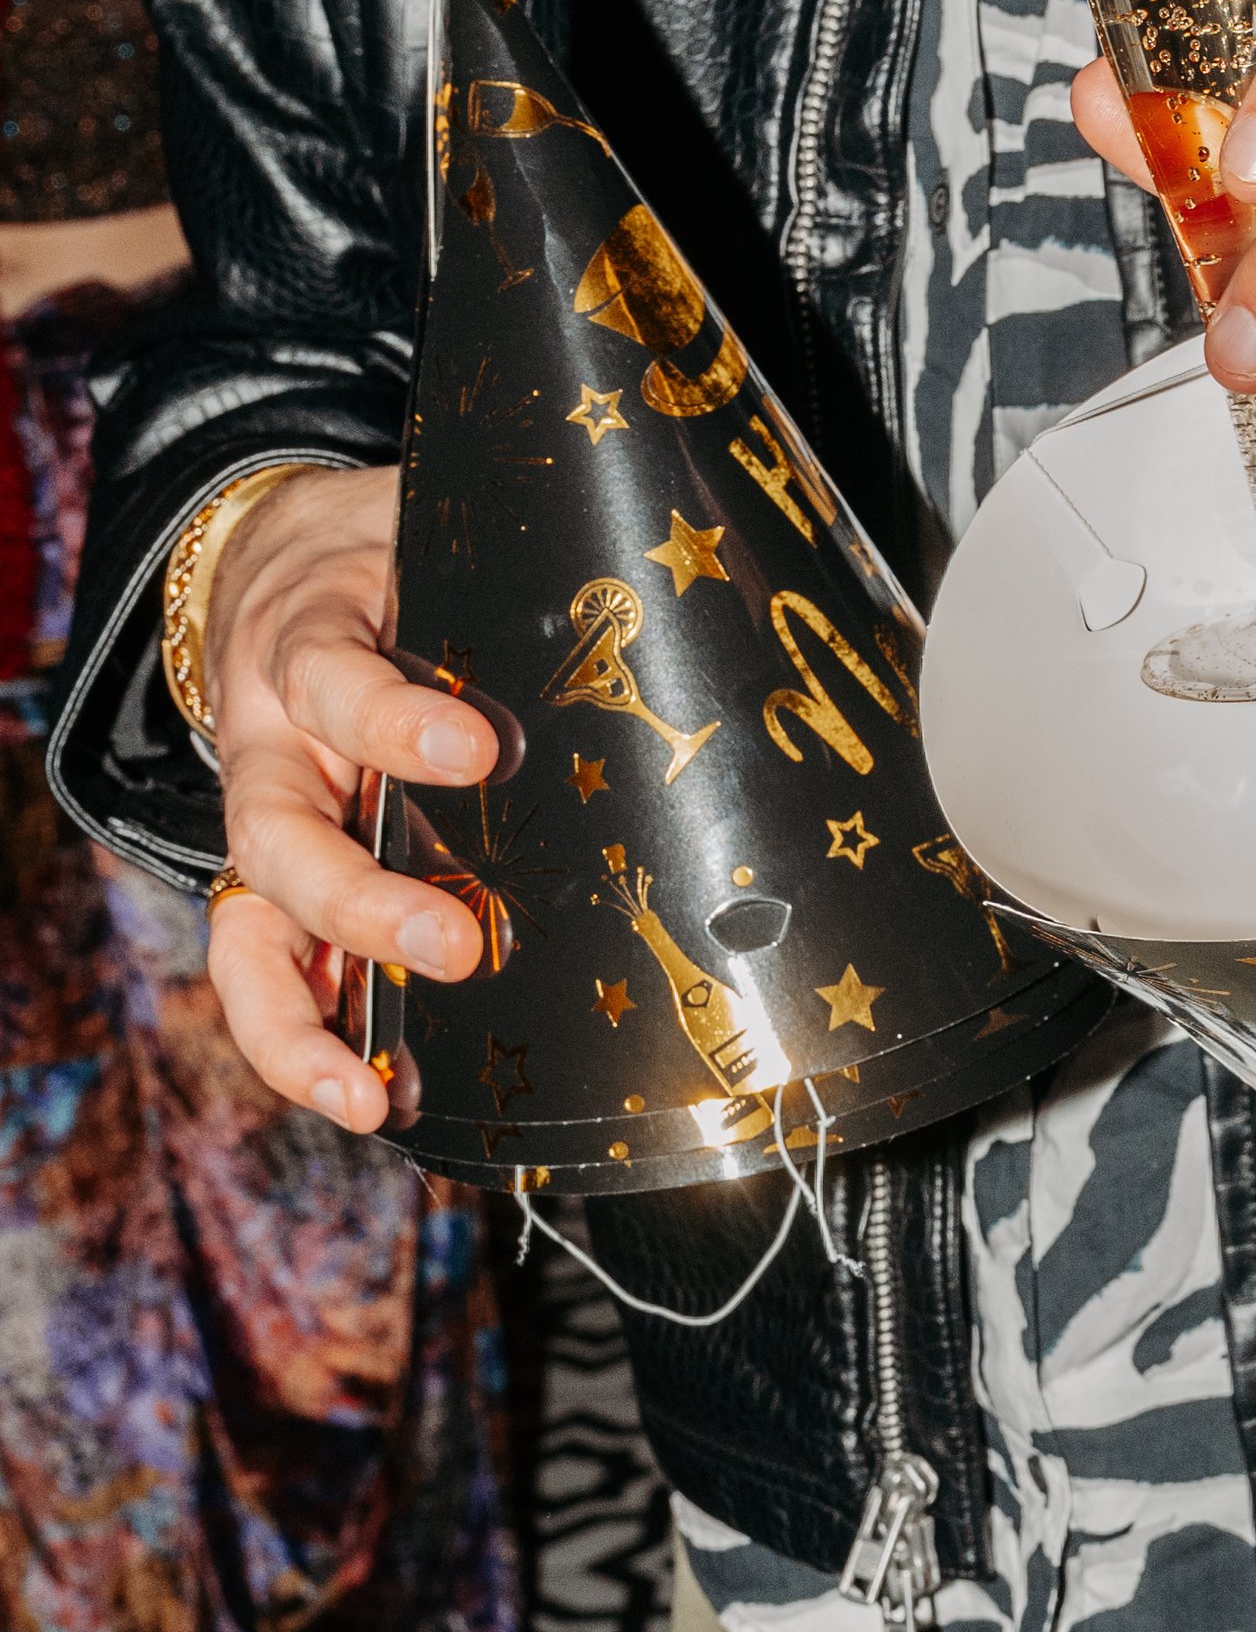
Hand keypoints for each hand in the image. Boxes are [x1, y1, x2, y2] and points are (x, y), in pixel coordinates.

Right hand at [203, 465, 499, 1126]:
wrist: (279, 561)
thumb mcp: (420, 532)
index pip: (332, 679)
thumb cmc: (385, 558)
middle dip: (361, 906)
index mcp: (304, 646)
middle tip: (458, 947)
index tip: (479, 748)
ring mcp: (268, 823)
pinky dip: (310, 1040)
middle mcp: (269, 748)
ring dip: (301, 1020)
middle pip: (278, 838)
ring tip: (364, 1095)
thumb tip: (631, 576)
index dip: (393, 720)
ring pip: (249, 929)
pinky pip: (268, 969)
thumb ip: (498, 562)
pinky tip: (374, 1100)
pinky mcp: (275, 879)